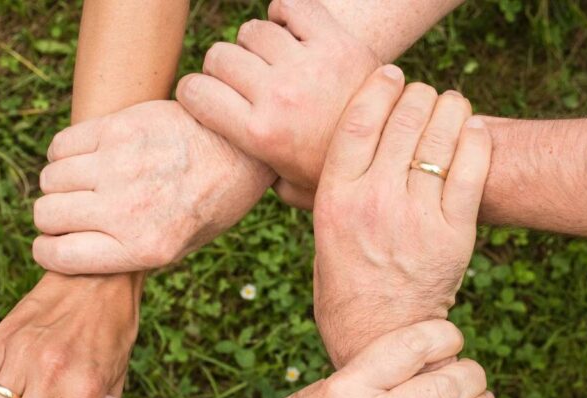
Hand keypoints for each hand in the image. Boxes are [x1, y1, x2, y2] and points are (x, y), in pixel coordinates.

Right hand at [32, 100, 274, 274]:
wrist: (240, 150)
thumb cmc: (210, 203)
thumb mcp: (180, 247)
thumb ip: (128, 254)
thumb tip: (74, 253)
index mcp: (144, 248)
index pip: (58, 256)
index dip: (48, 251)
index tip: (53, 244)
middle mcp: (127, 209)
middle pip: (47, 215)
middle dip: (52, 218)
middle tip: (72, 212)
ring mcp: (120, 166)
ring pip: (50, 179)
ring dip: (59, 184)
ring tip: (83, 183)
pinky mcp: (119, 129)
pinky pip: (61, 145)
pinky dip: (64, 154)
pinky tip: (87, 157)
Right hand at [176, 0, 379, 209]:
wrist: (394, 151)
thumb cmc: (335, 173)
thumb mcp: (290, 189)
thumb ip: (258, 177)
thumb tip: (234, 170)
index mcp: (259, 134)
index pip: (196, 92)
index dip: (192, 92)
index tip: (202, 96)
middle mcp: (278, 96)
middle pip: (220, 56)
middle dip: (221, 68)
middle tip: (240, 81)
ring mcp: (307, 66)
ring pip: (253, 31)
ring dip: (255, 44)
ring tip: (270, 60)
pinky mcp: (336, 42)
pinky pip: (293, 6)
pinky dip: (285, 12)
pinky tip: (289, 30)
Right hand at [312, 67, 491, 366]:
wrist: (378, 336)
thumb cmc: (343, 285)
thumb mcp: (320, 235)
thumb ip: (322, 194)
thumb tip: (315, 158)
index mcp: (335, 200)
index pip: (358, 121)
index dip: (378, 87)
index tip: (390, 74)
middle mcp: (374, 202)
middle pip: (404, 120)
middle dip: (417, 95)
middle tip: (422, 94)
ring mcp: (416, 217)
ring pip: (440, 137)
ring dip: (449, 109)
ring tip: (450, 105)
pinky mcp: (453, 234)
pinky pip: (472, 169)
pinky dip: (476, 139)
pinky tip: (472, 130)